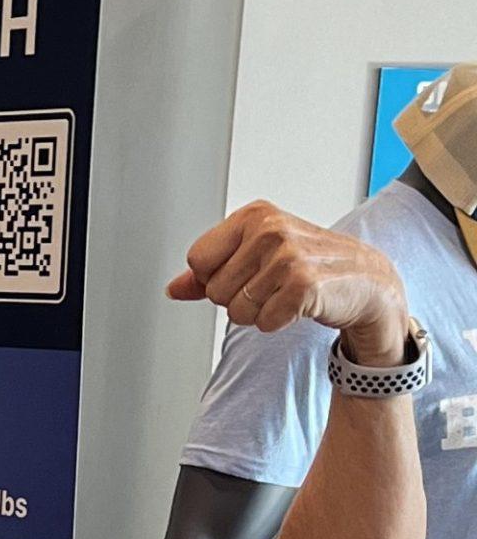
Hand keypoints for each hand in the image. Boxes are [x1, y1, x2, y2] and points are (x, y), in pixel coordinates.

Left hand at [166, 201, 409, 363]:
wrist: (365, 280)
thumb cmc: (307, 265)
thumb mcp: (255, 258)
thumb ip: (209, 273)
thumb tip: (173, 288)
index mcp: (254, 216)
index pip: (197, 261)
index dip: (216, 277)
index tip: (248, 270)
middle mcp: (270, 230)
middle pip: (215, 291)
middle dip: (239, 298)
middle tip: (273, 284)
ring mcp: (288, 256)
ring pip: (236, 311)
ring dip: (259, 312)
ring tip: (287, 293)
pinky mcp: (303, 285)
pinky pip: (263, 322)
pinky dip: (278, 322)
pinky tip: (299, 304)